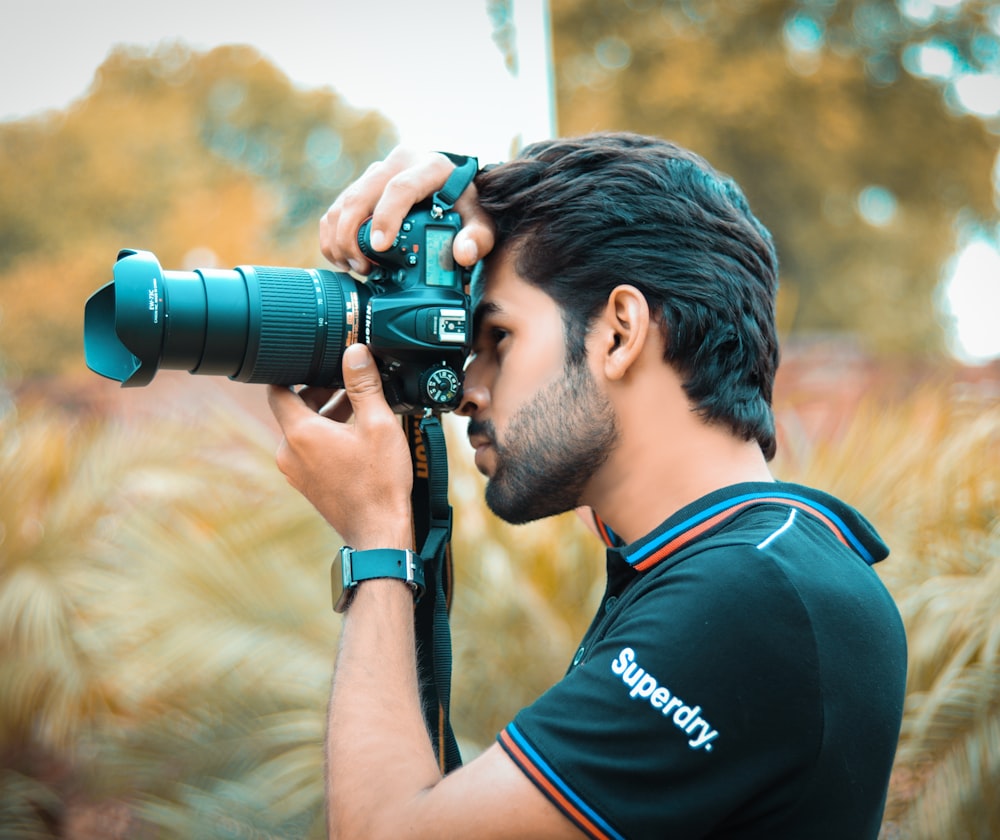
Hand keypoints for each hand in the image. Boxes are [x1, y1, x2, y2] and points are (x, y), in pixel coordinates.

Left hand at [267, 344, 413, 550]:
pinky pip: (311, 449)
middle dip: (319, 390)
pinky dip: (328, 435)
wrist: (379, 531)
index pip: (277, 389)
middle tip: (348, 380)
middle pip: (294, 408)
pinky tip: (357, 433)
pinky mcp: (308, 483)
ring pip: (305, 429)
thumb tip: (355, 352)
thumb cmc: (379, 482)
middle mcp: (289, 452)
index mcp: (300, 433)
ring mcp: (296, 471)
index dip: (292, 369)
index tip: (312, 359)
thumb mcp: (377, 423)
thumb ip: (363, 384)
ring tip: (360, 405)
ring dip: (327, 413)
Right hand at [319, 146, 495, 273]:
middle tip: (364, 268)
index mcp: (430, 167)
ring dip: (339, 239)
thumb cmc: (467, 207)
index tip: (380, 247)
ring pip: (342, 204)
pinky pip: (335, 210)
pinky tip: (344, 260)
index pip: (400, 188)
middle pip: (360, 195)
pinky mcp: (361, 186)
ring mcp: (377, 173)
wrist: (455, 189)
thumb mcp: (480, 221)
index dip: (386, 217)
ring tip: (356, 268)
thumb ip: (477, 237)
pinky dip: (332, 237)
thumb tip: (463, 254)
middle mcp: (399, 164)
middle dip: (353, 236)